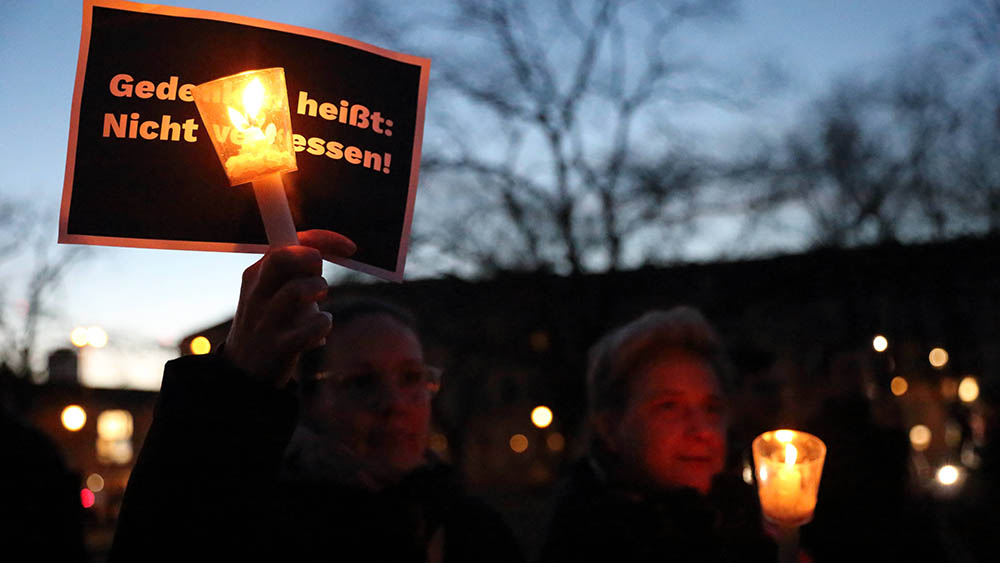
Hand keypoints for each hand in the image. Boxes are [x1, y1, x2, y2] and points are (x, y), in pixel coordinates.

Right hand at [223, 230, 355, 386]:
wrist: (242, 374)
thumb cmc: (269, 323)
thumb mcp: (271, 293)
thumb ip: (294, 271)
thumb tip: (328, 247)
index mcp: (255, 275)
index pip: (285, 242)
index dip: (323, 238)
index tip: (349, 247)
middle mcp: (256, 294)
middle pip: (282, 258)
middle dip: (311, 260)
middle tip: (319, 276)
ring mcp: (265, 321)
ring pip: (298, 290)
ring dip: (319, 292)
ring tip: (318, 304)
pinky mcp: (278, 347)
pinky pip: (313, 327)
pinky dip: (324, 325)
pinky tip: (319, 332)